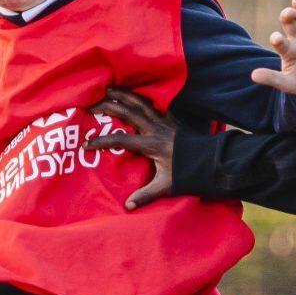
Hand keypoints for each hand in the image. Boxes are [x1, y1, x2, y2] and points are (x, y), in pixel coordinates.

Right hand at [85, 88, 179, 210]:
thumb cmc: (186, 174)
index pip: (120, 140)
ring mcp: (163, 120)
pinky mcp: (170, 118)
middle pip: (127, 112)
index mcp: (150, 144)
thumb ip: (146, 195)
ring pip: (140, 102)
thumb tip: (128, 206)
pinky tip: (132, 92)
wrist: (209, 161)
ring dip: (123, 94)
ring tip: (107, 87)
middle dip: (107, 107)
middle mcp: (155, 129)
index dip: (101, 141)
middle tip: (90, 105)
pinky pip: (153, 103)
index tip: (86, 145)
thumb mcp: (165, 186)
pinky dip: (140, 96)